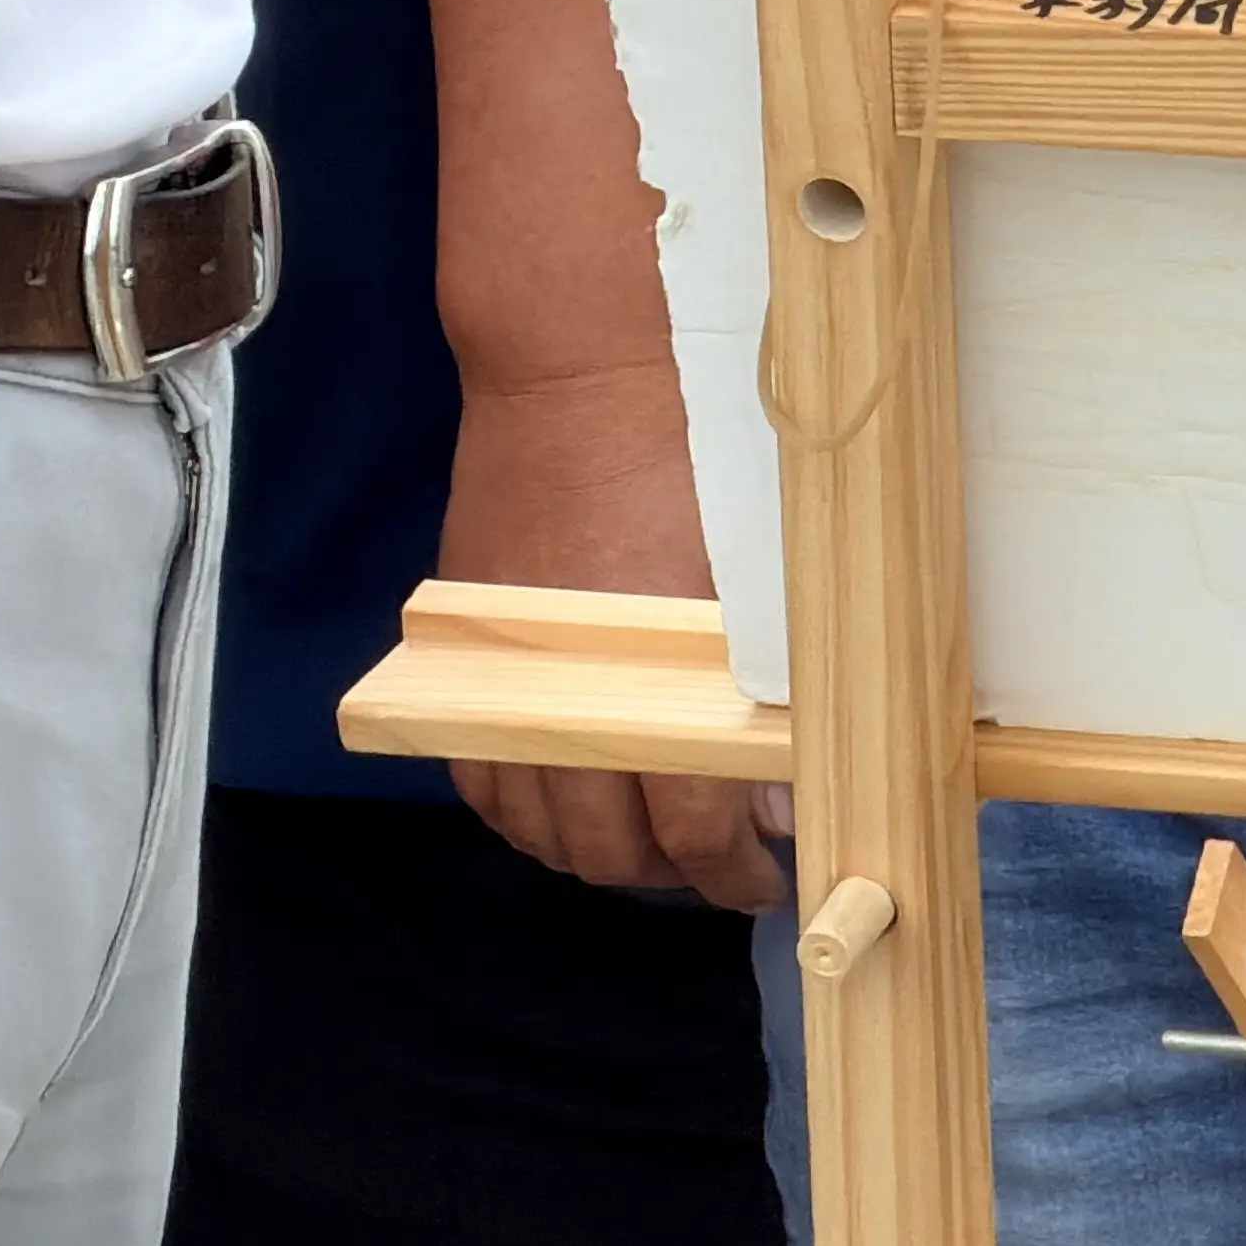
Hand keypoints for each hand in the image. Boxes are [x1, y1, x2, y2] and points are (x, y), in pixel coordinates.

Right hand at [433, 361, 786, 910]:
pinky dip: (523, 808)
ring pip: (533, 827)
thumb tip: (781, 787)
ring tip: (652, 843)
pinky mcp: (465, 660)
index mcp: (655, 674)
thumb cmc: (694, 447)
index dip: (734, 868)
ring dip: (592, 851)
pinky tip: (568, 802)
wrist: (578, 370)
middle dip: (668, 874)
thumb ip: (776, 683)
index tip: (768, 875)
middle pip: (604, 847)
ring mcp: (504, 682)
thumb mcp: (761, 563)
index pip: (691, 824)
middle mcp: (568, 695)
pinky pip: (479, 777)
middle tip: (720, 867)